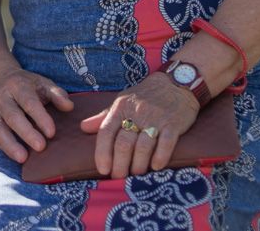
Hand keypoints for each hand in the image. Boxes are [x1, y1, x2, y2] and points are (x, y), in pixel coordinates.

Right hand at [0, 68, 74, 163]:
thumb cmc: (27, 85)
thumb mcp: (42, 83)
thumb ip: (56, 94)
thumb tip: (69, 107)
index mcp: (18, 86)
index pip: (29, 102)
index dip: (40, 117)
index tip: (52, 133)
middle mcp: (3, 98)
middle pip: (13, 116)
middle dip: (26, 132)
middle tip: (41, 147)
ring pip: (0, 128)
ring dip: (11, 144)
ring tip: (23, 158)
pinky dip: (6, 147)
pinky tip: (18, 158)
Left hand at [79, 73, 199, 178]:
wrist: (176, 83)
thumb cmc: (145, 96)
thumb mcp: (122, 101)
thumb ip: (104, 116)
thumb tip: (83, 127)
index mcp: (120, 107)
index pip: (106, 132)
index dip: (102, 153)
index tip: (102, 169)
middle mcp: (137, 113)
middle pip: (124, 144)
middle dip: (119, 165)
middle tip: (119, 177)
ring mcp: (156, 118)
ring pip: (143, 147)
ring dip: (138, 165)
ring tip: (136, 175)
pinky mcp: (173, 124)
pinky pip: (166, 144)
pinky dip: (160, 157)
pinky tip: (155, 167)